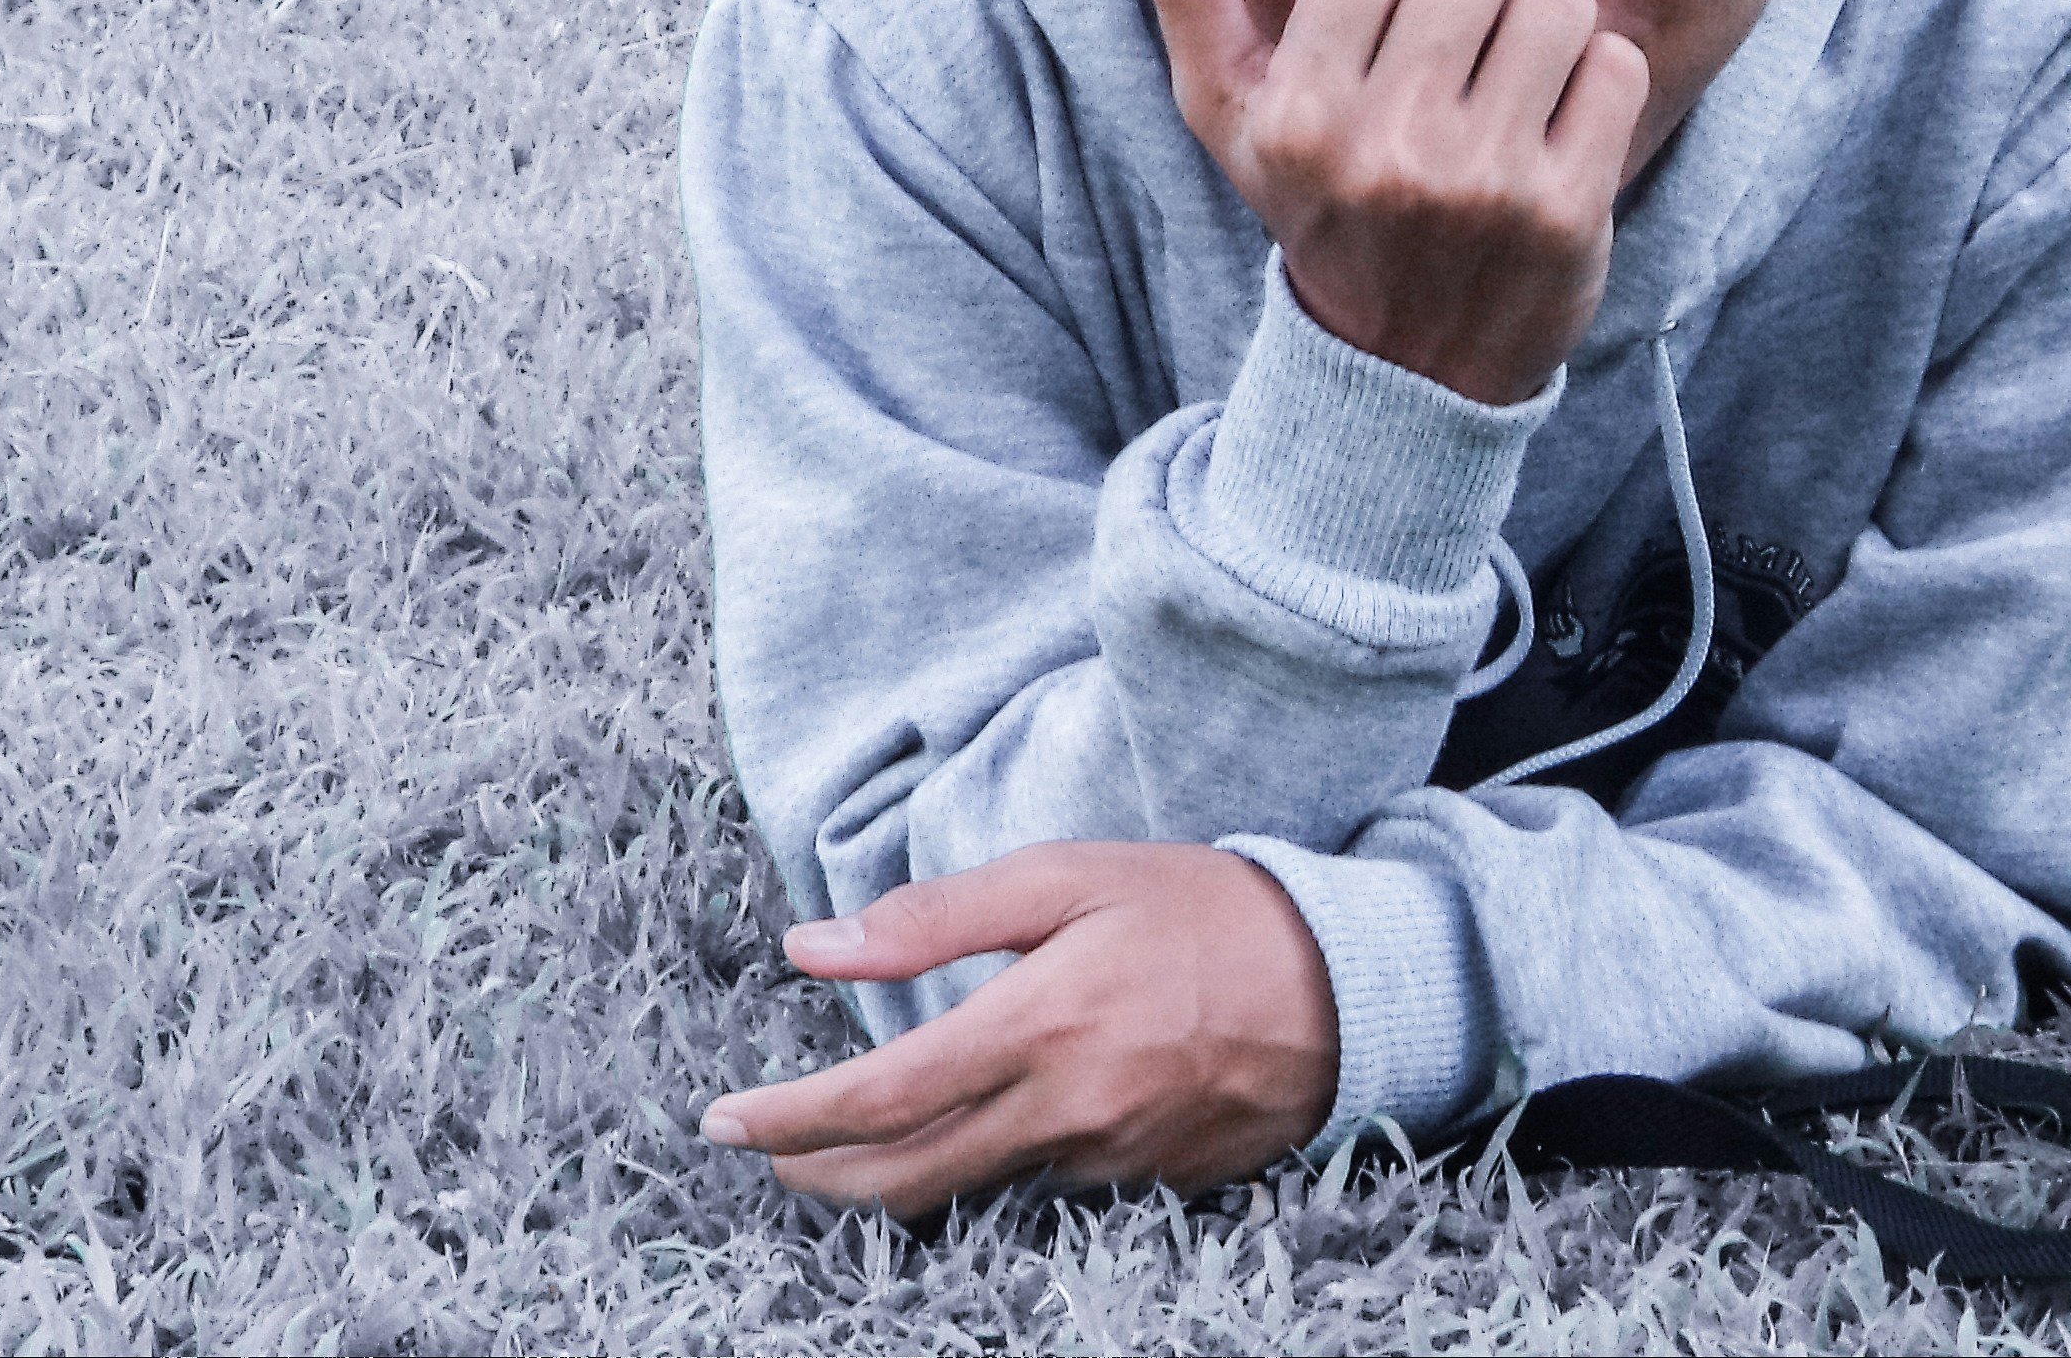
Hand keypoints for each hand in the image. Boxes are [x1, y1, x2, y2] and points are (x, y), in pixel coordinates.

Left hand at [700, 842, 1337, 1217]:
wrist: (1346, 983)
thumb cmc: (1203, 909)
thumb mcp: (1068, 876)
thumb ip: (935, 919)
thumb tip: (811, 947)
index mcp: (1037, 1028)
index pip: (878, 1101)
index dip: (788, 1121)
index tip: (723, 1124)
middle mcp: (1063, 1114)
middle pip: (904, 1180)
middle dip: (818, 1174)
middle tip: (770, 1152)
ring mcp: (1105, 1163)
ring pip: (968, 1193)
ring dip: (896, 1177)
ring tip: (854, 1138)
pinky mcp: (1143, 1185)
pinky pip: (1039, 1189)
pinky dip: (986, 1166)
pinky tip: (977, 1127)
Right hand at [1144, 0, 1649, 405]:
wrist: (1409, 367)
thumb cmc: (1316, 204)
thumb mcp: (1225, 111)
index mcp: (1295, 116)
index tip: (1384, 28)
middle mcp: (1383, 150)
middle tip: (1456, 60)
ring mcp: (1480, 185)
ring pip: (1554, 0)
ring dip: (1542, 31)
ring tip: (1509, 88)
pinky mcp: (1566, 212)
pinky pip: (1615, 65)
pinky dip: (1597, 84)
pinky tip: (1555, 129)